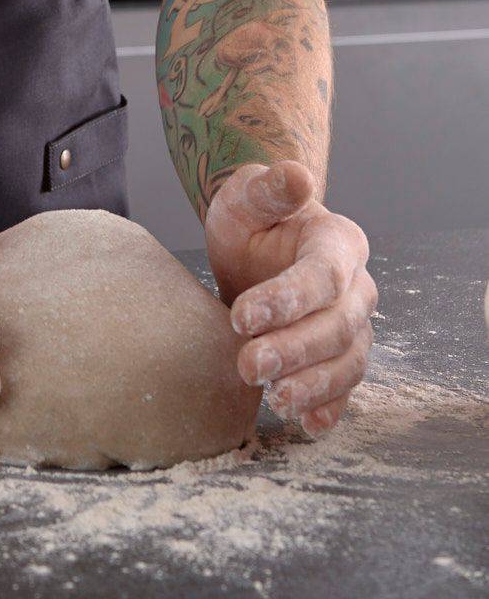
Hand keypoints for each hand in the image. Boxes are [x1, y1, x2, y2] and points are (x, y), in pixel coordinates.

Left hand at [204, 159, 377, 436]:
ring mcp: (354, 324)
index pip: (324, 276)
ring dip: (313, 386)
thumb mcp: (247, 194)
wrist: (254, 241)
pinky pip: (345, 386)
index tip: (241, 317)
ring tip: (273, 400)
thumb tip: (295, 174)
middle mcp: (357, 286)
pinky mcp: (339, 355)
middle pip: (338, 326)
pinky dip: (330, 407)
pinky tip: (307, 425)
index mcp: (339, 242)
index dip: (288, 300)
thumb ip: (269, 187)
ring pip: (348, 362)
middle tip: (248, 366)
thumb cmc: (251, 215)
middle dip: (295, 350)